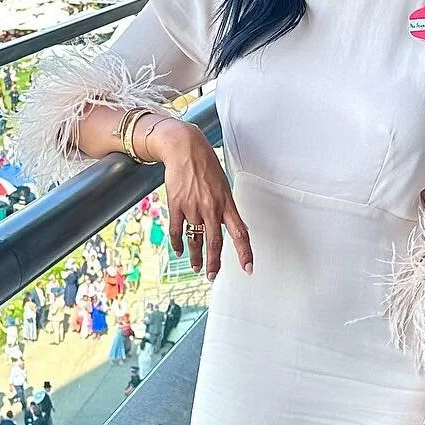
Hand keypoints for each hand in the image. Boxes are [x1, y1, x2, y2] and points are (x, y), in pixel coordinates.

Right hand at [149, 117, 252, 279]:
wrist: (184, 148)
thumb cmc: (205, 165)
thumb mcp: (223, 185)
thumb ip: (226, 206)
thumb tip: (230, 225)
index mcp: (226, 203)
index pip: (240, 233)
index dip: (245, 252)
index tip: (248, 268)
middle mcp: (211, 208)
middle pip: (215, 243)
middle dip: (214, 264)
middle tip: (212, 276)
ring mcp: (193, 207)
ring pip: (195, 240)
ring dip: (195, 257)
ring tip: (196, 267)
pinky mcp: (176, 205)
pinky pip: (177, 231)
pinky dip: (177, 243)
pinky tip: (179, 250)